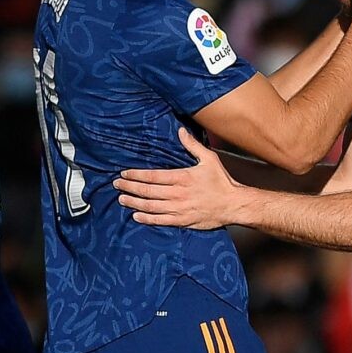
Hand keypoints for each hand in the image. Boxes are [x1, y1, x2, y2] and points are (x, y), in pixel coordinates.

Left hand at [113, 128, 247, 229]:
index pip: (153, 176)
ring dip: (134, 203)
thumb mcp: (209, 159)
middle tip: (117, 184)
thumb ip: (192, 145)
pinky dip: (146, 219)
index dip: (136, 175)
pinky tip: (136, 216)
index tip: (125, 173)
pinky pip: (160, 221)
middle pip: (148, 191)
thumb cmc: (222, 182)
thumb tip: (181, 131)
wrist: (234, 204)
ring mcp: (179, 209)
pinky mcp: (182, 221)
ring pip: (150, 206)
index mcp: (182, 177)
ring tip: (121, 199)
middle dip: (130, 187)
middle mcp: (178, 193)